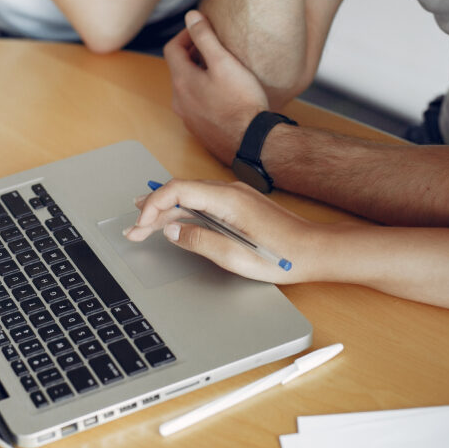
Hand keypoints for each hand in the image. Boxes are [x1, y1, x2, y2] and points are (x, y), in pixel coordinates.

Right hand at [124, 179, 318, 283]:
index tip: (141, 225)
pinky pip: (202, 202)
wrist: (316, 250)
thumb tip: (172, 230)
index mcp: (228, 199)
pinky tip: (171, 220)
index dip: (153, 205)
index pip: (178, 190)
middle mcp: (229, 191)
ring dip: (165, 211)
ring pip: (189, 196)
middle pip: (180, 191)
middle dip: (152, 209)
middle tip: (133, 229)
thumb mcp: (236, 257)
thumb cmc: (283, 256)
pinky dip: (182, 212)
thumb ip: (200, 242)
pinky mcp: (238, 205)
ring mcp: (234, 196)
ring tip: (142, 226)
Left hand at [164, 11, 269, 164]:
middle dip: (194, 54)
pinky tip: (225, 94)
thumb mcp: (224, 62)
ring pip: (188, 88)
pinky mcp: (201, 130)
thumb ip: (205, 37)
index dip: (186, 34)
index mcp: (182, 82)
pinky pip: (197, 105)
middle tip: (215, 47)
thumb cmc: (241, 102)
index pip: (172, 49)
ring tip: (222, 69)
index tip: (204, 29)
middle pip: (179, 69)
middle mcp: (180, 101)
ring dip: (199, 74)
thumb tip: (191, 16)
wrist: (252, 143)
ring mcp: (189, 118)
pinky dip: (205, 93)